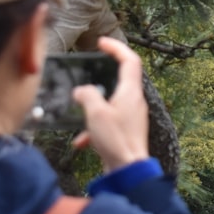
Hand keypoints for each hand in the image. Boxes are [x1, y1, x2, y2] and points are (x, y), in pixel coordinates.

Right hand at [71, 37, 149, 171]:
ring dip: (94, 106)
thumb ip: (87, 96)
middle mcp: (134, 102)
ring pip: (111, 102)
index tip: (102, 42)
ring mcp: (131, 117)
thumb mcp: (96, 113)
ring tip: (80, 111)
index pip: (130, 60)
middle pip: (121, 79)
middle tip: (91, 68)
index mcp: (131, 92)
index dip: (117, 48)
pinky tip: (82, 141)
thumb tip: (81, 91)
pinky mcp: (125, 131)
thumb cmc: (116, 141)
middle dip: (103, 74)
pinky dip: (94, 128)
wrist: (128, 171)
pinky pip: (107, 122)